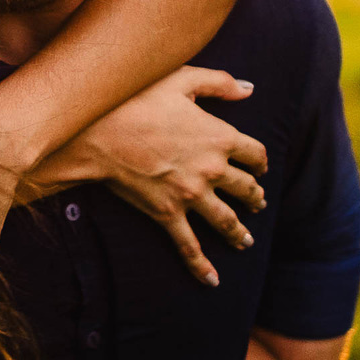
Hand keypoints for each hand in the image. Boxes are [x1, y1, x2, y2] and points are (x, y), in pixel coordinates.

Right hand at [26, 66, 267, 285]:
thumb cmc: (137, 99)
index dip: (261, 161)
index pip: (255, 153)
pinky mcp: (167, 213)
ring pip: (226, 220)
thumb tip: (250, 89)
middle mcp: (212, 169)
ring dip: (239, 232)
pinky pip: (189, 245)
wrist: (99, 132)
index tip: (259, 166)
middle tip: (257, 202)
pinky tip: (212, 280)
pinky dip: (200, 265)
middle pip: (246, 188)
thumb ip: (218, 82)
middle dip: (255, 197)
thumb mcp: (180, 80)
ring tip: (245, 240)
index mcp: (219, 137)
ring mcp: (190, 195)